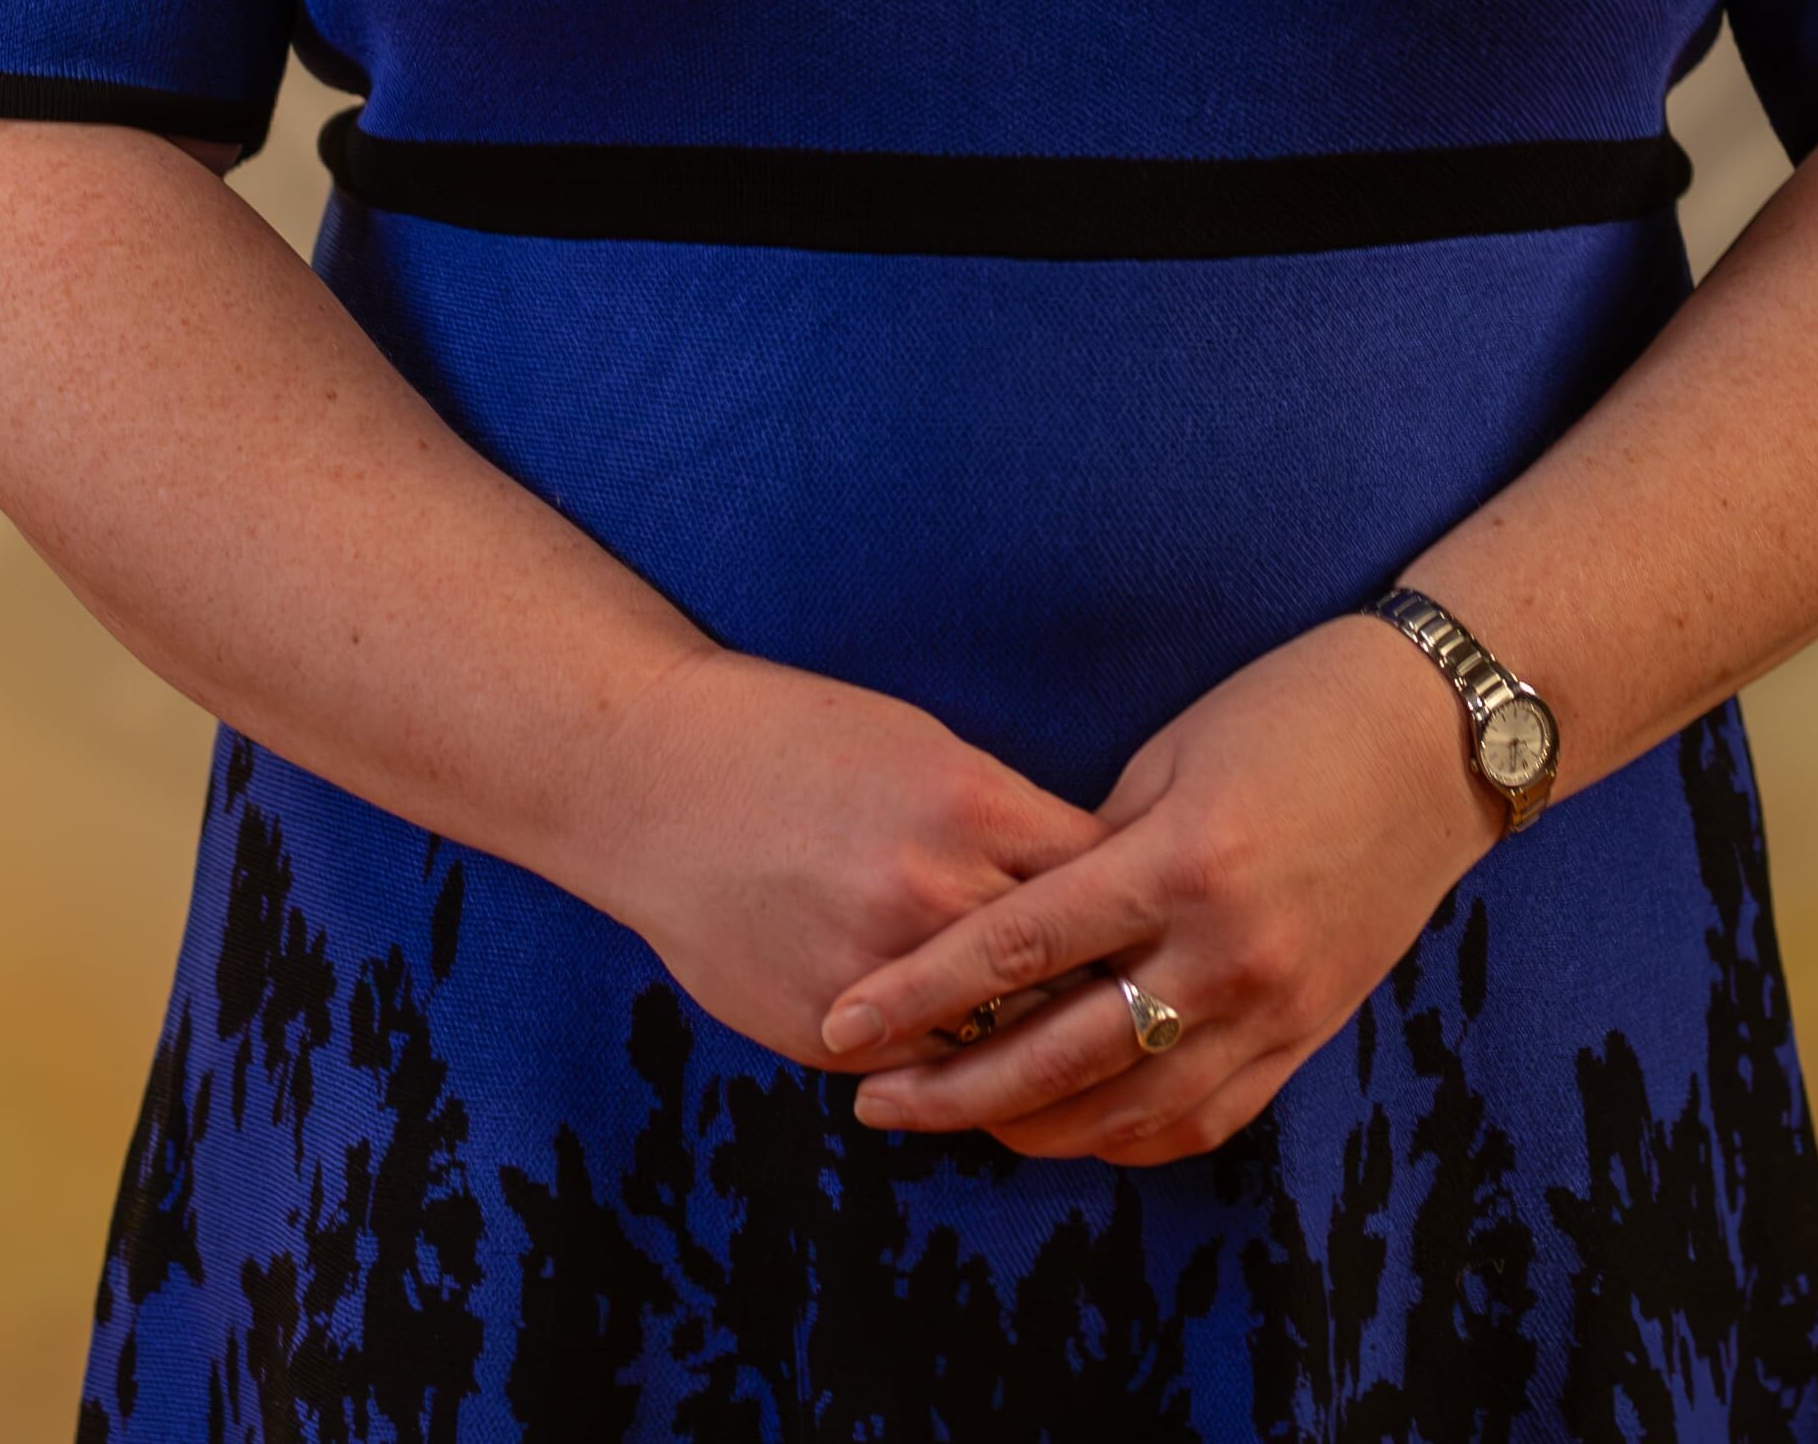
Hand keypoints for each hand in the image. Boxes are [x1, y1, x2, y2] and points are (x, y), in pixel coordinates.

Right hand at [564, 646, 1107, 1075]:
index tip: (1162, 912)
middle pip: (1074, 973)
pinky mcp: (827, 1037)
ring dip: (1047, 1051)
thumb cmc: (796, 743)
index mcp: (972, 807)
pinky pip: (928, 1073)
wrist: (654, 781)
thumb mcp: (924, 749)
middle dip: (1114, 987)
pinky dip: (964, 1072)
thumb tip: (1091, 882)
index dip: (1142, 899)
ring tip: (1090, 1055)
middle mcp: (934, 897)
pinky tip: (993, 1069)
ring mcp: (879, 977)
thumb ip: (1007, 821)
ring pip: (1008, 1045)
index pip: (1106, 879)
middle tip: (1149, 998)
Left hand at [819, 614, 1494, 1162]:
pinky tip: (1070, 1129)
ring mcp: (1275, 1003)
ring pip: (1127, 1109)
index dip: (919, 994)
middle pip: (1058, 1053)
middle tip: (871, 1100)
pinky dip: (1126, 1135)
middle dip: (951, 1087)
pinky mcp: (1310, 1032)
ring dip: (1030, 1127)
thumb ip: (1094, 850)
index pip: (1017, 950)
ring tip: (955, 1118)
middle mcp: (1225, 949)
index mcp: (1179, 861)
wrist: (1440, 738)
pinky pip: (1203, 1117)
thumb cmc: (1292, 711)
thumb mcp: (1173, 756)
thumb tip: (1014, 923)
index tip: (844, 1023)